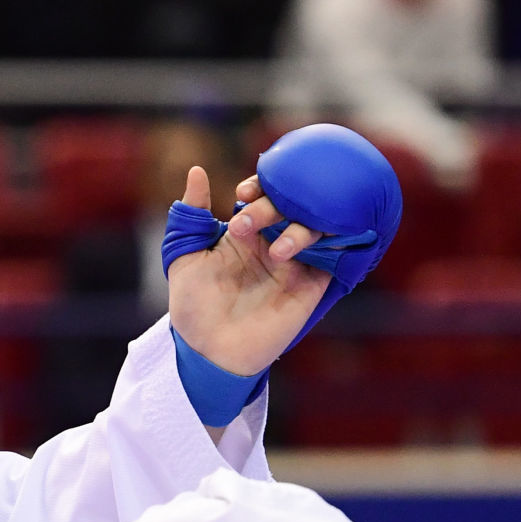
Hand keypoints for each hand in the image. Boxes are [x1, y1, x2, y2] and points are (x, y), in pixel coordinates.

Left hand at [167, 167, 332, 375]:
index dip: (260, 186)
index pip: (265, 193)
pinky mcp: (314, 282)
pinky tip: (313, 242)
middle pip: (290, 204)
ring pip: (316, 224)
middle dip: (272, 206)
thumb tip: (196, 169)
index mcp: (247, 230)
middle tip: (246, 225)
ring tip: (276, 252)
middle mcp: (274, 240)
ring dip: (299, 228)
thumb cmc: (193, 307)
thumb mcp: (184, 256)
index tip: (244, 193)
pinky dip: (334, 240)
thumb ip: (190, 215)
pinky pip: (336, 252)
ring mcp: (296, 260)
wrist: (208, 351)